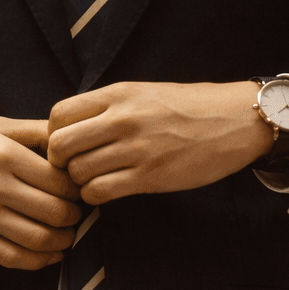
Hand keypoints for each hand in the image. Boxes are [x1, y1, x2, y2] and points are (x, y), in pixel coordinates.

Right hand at [0, 117, 81, 269]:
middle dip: (75, 216)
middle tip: (78, 212)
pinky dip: (39, 261)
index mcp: (3, 155)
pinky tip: (50, 254)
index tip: (79, 189)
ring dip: (63, 241)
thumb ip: (34, 131)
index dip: (77, 189)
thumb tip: (71, 137)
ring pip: (38, 239)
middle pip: (55, 212)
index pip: (59, 181)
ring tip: (68, 234)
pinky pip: (12, 258)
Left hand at [47, 82, 272, 205]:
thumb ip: (107, 106)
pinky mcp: (150, 176)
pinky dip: (96, 196)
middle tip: (74, 167)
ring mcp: (136, 148)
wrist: (235, 120)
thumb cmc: (188, 107)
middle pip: (59, 146)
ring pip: (77, 172)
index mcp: (118, 94)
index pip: (58, 115)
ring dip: (80, 182)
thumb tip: (69, 126)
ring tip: (95, 179)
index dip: (54, 134)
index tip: (68, 144)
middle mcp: (122, 119)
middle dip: (60, 162)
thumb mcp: (143, 92)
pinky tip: (108, 191)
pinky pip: (100, 191)